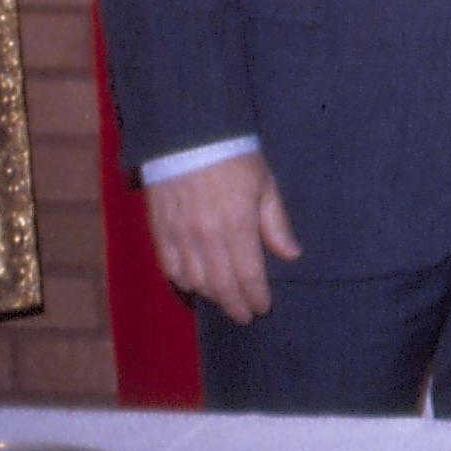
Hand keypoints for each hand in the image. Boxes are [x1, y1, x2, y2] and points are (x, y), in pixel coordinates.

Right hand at [144, 151, 299, 322]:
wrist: (188, 134)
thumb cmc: (234, 156)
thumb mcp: (264, 184)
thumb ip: (276, 222)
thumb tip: (291, 255)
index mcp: (237, 224)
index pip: (248, 274)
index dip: (255, 296)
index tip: (262, 308)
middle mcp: (206, 236)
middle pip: (221, 285)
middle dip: (235, 304)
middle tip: (245, 316)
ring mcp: (180, 236)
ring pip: (195, 282)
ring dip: (211, 296)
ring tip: (224, 300)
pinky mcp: (159, 231)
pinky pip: (170, 268)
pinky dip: (183, 282)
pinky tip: (194, 286)